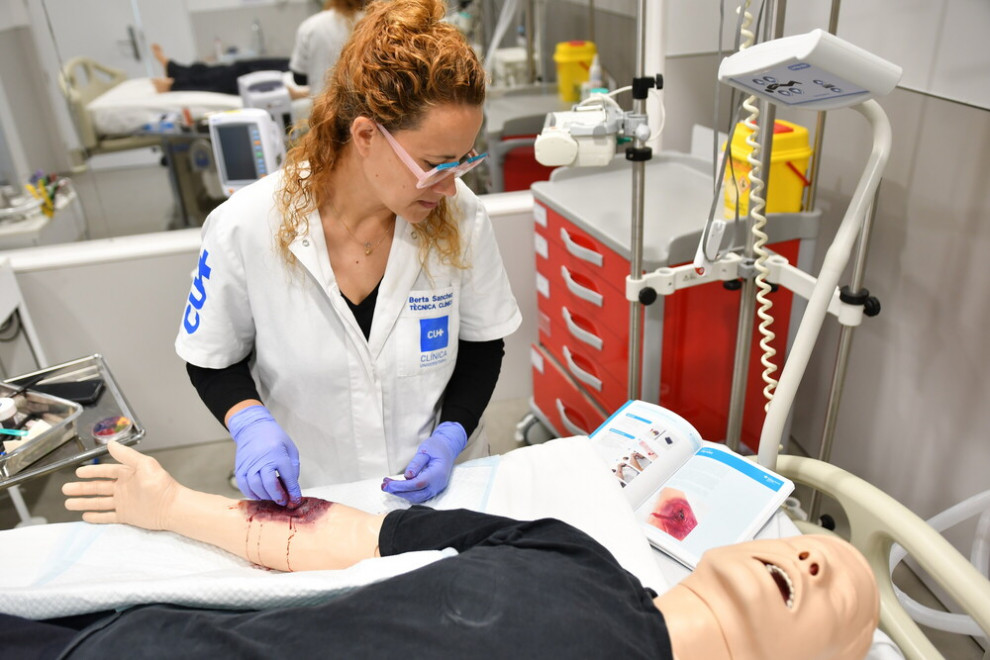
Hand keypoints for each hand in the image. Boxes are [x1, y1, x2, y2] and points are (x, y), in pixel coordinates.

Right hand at [62, 441, 177, 529]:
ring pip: (99, 502)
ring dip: (84, 502)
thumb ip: (127, 455)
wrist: (172, 507)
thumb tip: (110, 443)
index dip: (92, 472)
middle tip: (65, 489)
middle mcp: (124, 488)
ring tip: (68, 504)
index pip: (106, 471)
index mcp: (128, 474)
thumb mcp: (144, 465)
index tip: (77, 472)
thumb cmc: (161, 485)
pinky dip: (96, 517)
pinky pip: (108, 516)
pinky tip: (85, 516)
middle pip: (98, 488)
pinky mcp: (126, 516)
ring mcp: (124, 503)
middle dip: (82, 488)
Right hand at [228, 405, 301, 506]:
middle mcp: (262, 459)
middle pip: (269, 484)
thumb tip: (291, 488)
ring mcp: (249, 464)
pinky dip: (252, 494)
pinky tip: (260, 495)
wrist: (253, 427)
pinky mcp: (240, 468)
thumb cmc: (274, 438)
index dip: (293, 491)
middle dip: (278, 496)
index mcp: (278, 453)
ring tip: (273, 497)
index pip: (287, 476)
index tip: (296, 500)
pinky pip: (244, 486)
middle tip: (284, 501)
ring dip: (266, 496)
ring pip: (256, 487)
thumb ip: (293, 467)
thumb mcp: (290, 448)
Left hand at [382, 422, 466, 503]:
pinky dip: (407, 493)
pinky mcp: (433, 490)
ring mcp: (436, 488)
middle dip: (398, 492)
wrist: (447, 449)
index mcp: (437, 473)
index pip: (418, 484)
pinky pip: (420, 496)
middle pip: (417, 494)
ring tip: (388, 485)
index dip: (402, 486)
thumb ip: (416, 463)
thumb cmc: (436, 447)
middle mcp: (438, 484)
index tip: (388, 484)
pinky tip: (397, 487)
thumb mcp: (425, 450)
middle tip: (384, 486)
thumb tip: (407, 476)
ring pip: (417, 498)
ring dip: (401, 494)